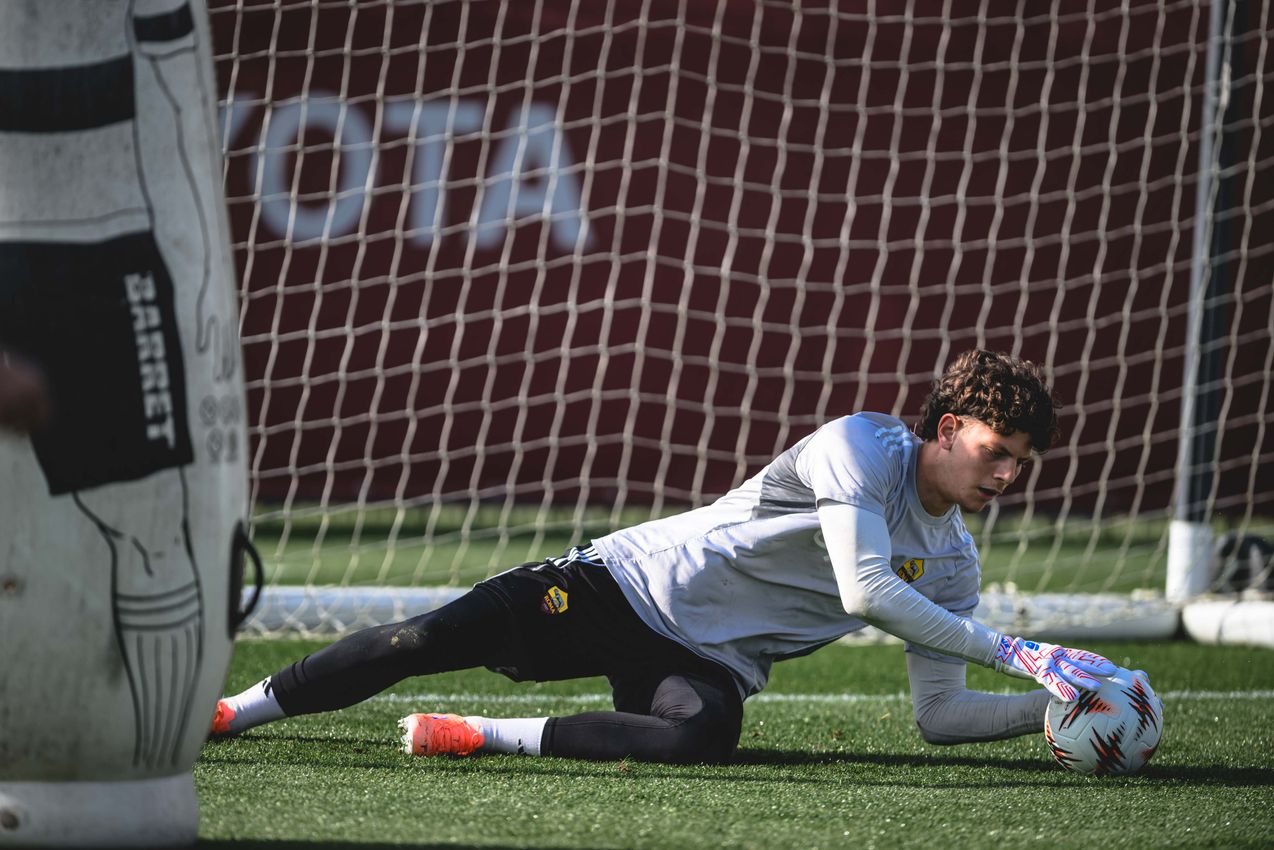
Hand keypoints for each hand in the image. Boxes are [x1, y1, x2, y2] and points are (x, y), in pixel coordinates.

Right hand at [992, 635, 1115, 700]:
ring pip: (1068, 670)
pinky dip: (1061, 688)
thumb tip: (1067, 684)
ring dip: (1083, 679)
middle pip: (1078, 660)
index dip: (1095, 660)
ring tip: (1097, 687)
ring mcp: (1046, 661)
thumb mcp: (1040, 662)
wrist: (1000, 651)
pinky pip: (1051, 681)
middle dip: (1095, 666)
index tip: (1112, 667)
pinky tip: (1071, 698)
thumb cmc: (1021, 658)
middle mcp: (1054, 655)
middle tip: (1114, 671)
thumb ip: (1053, 669)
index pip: (1079, 655)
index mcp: (1056, 653)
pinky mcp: (1036, 668)